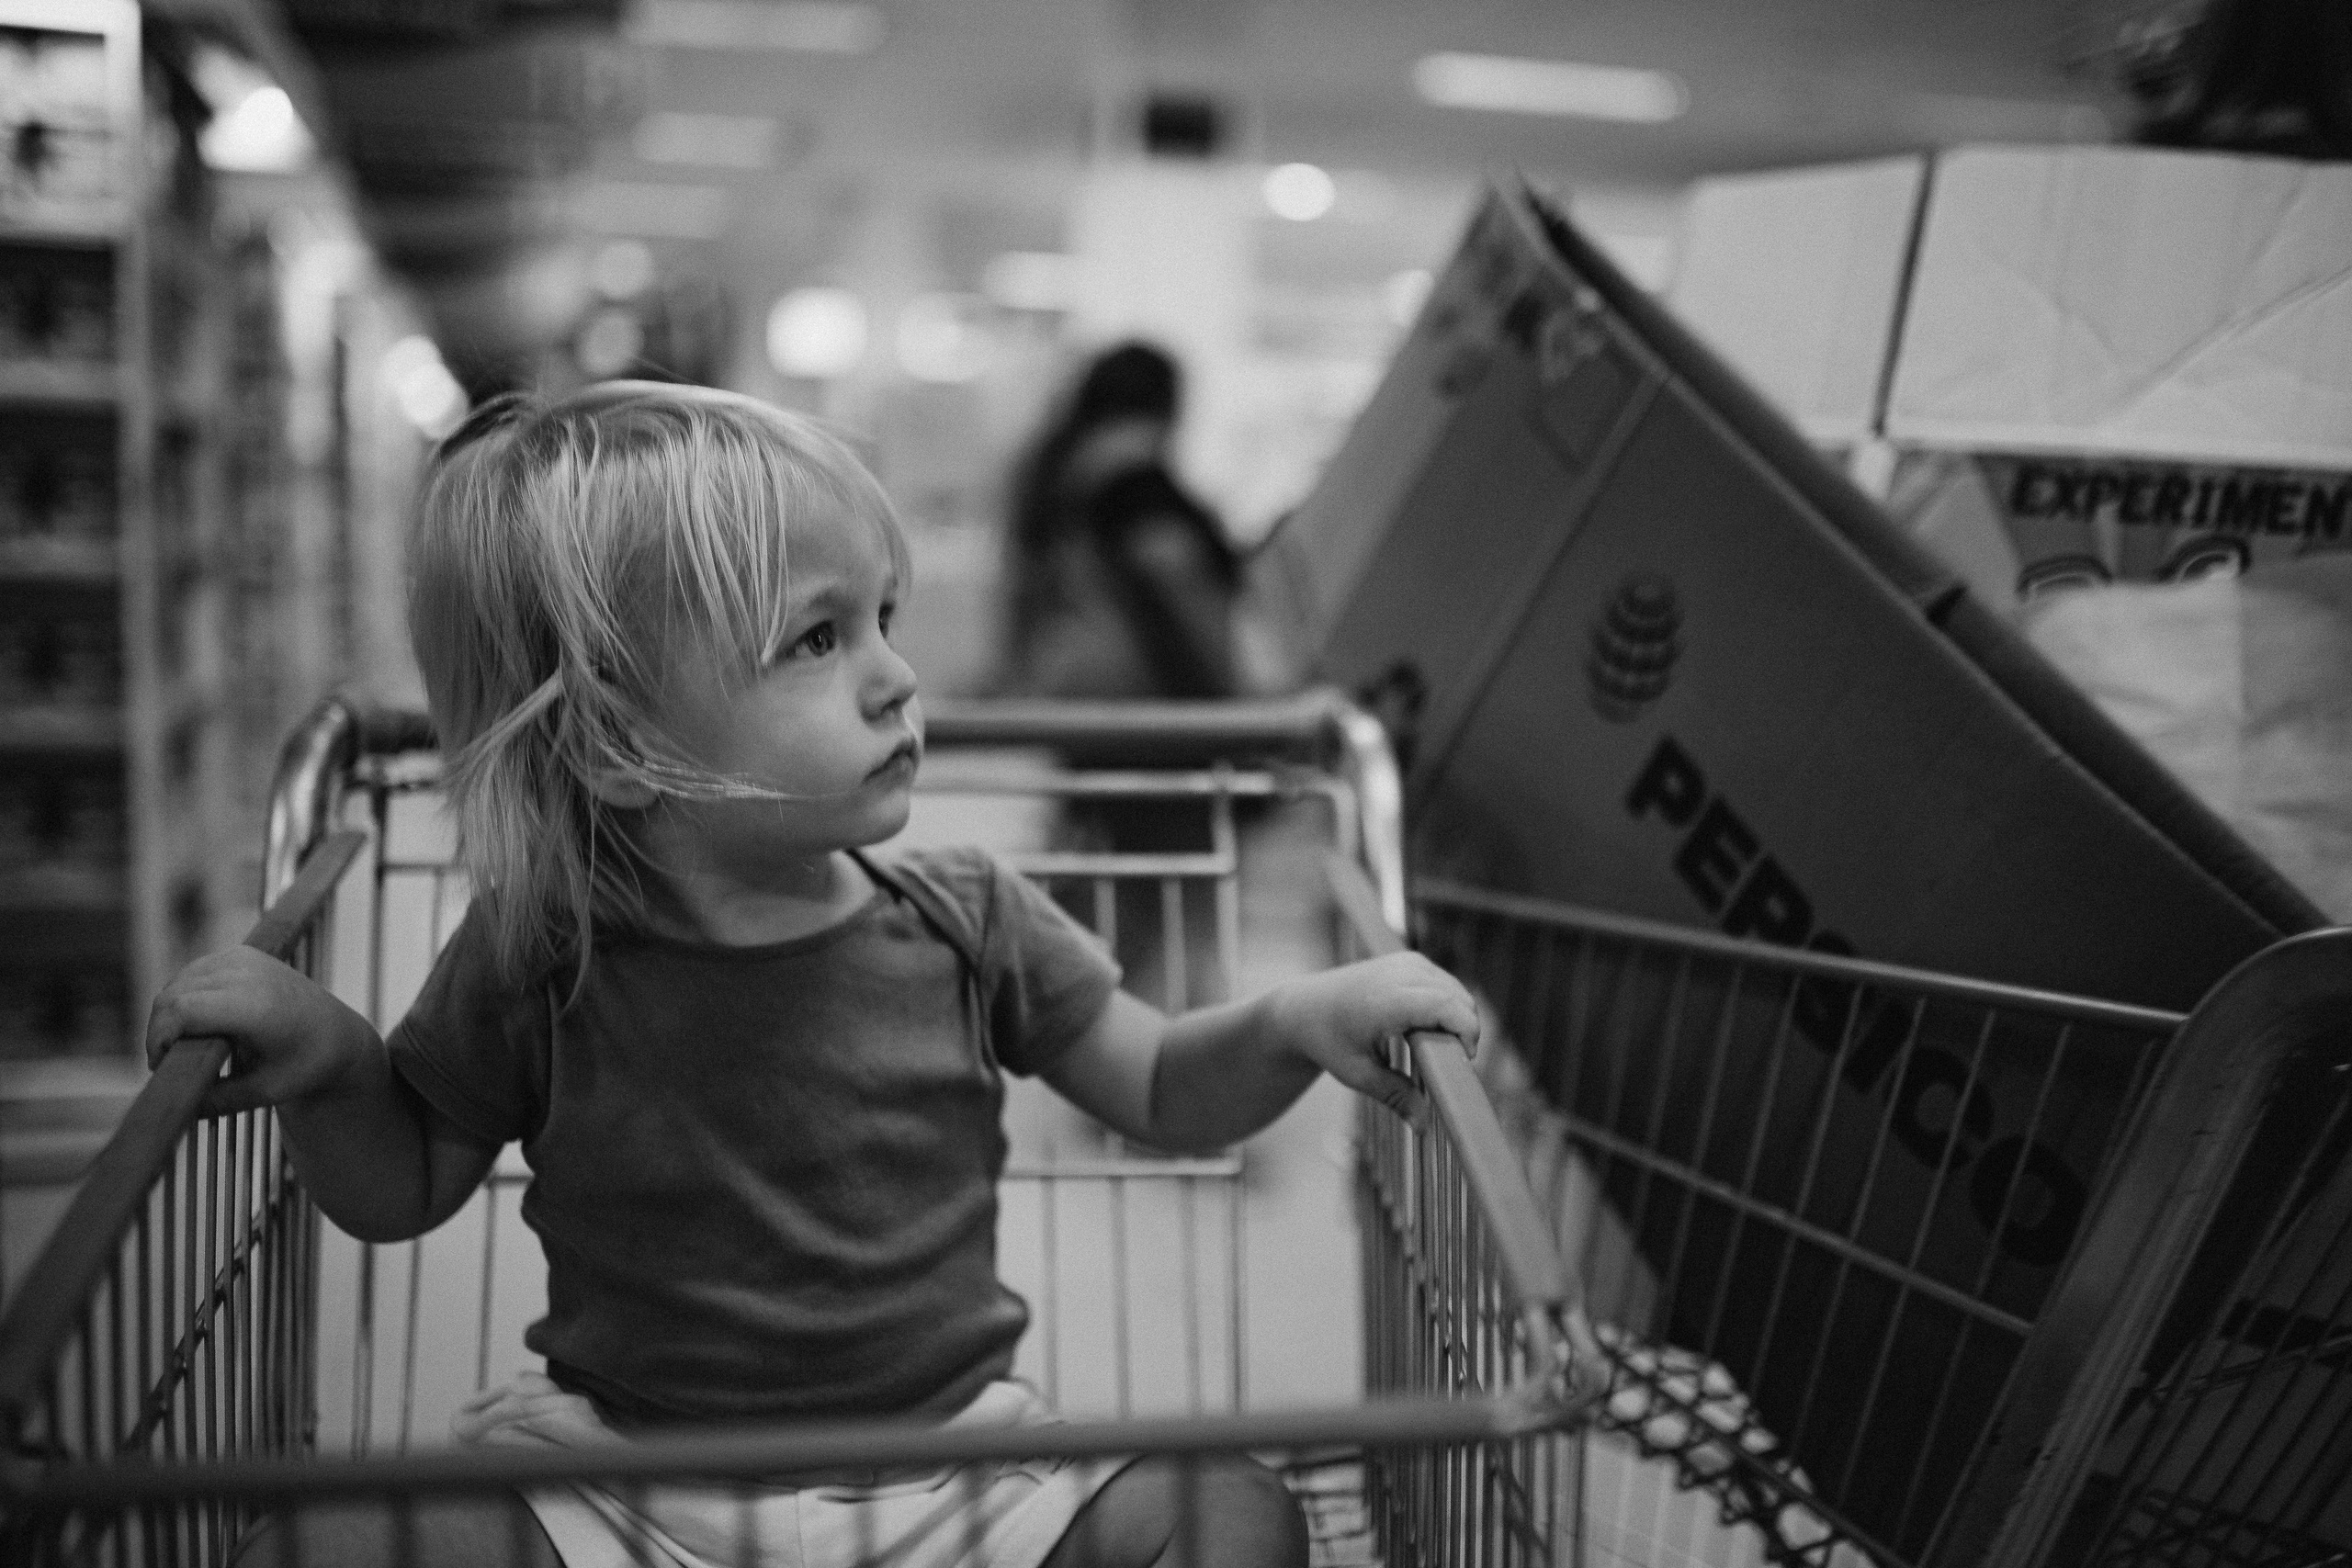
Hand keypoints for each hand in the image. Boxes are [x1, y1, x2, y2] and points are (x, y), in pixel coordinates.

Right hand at [144, 947, 377, 1116]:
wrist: (339, 1036)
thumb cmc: (306, 1065)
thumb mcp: (265, 1092)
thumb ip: (216, 1100)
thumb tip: (173, 1106)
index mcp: (256, 1006)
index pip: (181, 1010)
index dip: (158, 1037)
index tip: (161, 1065)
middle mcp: (249, 973)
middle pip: (172, 996)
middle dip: (160, 1030)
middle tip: (169, 1062)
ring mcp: (244, 958)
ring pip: (177, 982)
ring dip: (170, 1014)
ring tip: (183, 1046)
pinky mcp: (240, 953)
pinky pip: (192, 973)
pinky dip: (184, 997)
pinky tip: (196, 1024)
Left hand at [1264, 951, 1480, 1127]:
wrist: (1303, 1007)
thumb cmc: (1327, 1040)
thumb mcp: (1357, 1073)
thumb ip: (1395, 1096)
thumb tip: (1424, 1124)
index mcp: (1387, 1000)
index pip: (1449, 1007)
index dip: (1467, 1034)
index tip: (1461, 1061)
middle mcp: (1400, 973)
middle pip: (1460, 999)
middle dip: (1464, 1031)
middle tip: (1445, 1060)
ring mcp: (1405, 962)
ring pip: (1457, 989)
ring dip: (1457, 1017)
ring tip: (1435, 1045)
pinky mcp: (1408, 959)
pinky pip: (1445, 981)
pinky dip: (1447, 1003)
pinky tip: (1427, 1025)